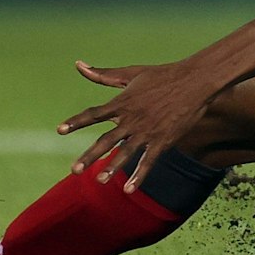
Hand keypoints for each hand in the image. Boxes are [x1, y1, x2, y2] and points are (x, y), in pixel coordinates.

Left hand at [56, 60, 216, 191]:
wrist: (195, 81)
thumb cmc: (162, 75)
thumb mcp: (131, 73)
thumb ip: (103, 74)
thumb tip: (78, 64)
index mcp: (123, 102)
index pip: (94, 114)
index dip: (76, 122)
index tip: (60, 130)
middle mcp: (132, 119)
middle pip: (106, 140)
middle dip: (90, 155)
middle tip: (74, 170)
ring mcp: (147, 131)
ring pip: (126, 153)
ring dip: (111, 168)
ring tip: (99, 180)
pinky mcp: (163, 140)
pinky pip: (148, 161)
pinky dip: (139, 176)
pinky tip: (129, 189)